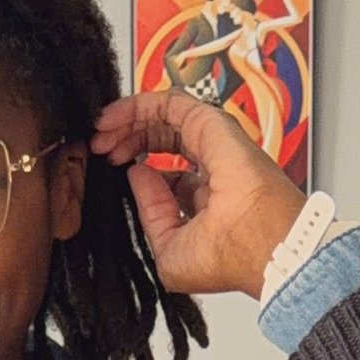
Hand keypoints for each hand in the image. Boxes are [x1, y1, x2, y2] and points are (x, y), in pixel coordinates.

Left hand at [90, 88, 307, 302]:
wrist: (259, 246)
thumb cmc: (232, 256)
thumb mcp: (169, 246)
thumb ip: (151, 210)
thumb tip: (137, 173)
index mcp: (206, 194)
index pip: (166, 168)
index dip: (137, 163)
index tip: (110, 165)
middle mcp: (210, 164)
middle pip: (161, 138)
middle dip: (126, 139)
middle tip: (100, 147)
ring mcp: (211, 141)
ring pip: (162, 116)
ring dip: (127, 120)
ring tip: (101, 131)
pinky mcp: (207, 123)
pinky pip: (166, 103)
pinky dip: (136, 105)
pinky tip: (113, 116)